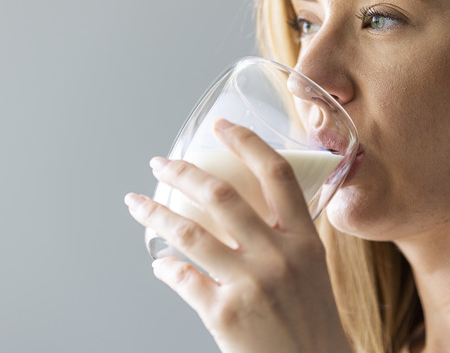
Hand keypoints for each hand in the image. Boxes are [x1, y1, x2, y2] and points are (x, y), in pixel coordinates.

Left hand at [126, 119, 351, 352]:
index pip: (277, 176)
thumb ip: (286, 240)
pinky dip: (165, 269)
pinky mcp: (225, 314)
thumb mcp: (312, 273)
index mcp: (305, 242)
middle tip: (161, 162)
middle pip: (221, 195)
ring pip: (188, 232)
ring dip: (155, 212)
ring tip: (137, 204)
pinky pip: (182, 278)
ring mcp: (250, 284)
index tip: (222, 126)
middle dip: (183, 171)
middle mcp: (278, 256)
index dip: (248, 143)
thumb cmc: (312, 324)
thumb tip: (244, 215)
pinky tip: (160, 265)